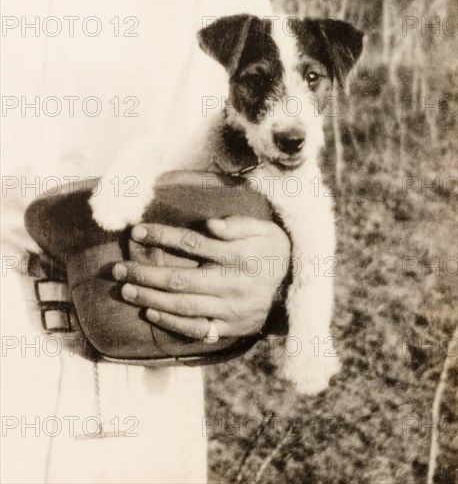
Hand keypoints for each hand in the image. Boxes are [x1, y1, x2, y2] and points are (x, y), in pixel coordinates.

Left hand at [112, 216, 290, 338]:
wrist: (296, 292)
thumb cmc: (276, 254)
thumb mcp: (267, 231)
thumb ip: (240, 225)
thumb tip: (210, 224)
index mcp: (239, 256)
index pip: (192, 243)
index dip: (162, 236)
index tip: (137, 231)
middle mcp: (232, 284)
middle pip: (179, 279)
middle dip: (144, 274)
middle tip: (117, 269)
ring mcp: (229, 309)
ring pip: (182, 306)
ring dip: (150, 299)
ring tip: (125, 290)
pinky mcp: (229, 328)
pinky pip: (196, 329)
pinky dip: (171, 323)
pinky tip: (150, 314)